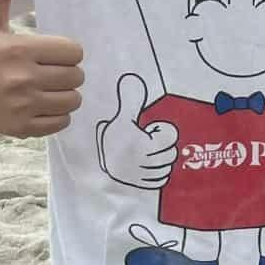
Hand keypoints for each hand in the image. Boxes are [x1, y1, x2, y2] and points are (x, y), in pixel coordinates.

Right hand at [0, 0, 83, 136]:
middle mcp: (23, 78)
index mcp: (19, 49)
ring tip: (47, 89)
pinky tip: (41, 106)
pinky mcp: (21, 127)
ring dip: (65, 95)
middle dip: (67, 73)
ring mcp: (22, 105)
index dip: (67, 53)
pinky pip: (62, 122)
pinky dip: (57, 116)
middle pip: (77, 76)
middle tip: (49, 72)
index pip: (74, 52)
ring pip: (73, 100)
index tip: (52, 55)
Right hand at [97, 73, 175, 187]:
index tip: (148, 131)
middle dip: (161, 146)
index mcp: (144, 145)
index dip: (161, 131)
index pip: (171, 135)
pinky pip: (161, 180)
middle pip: (172, 152)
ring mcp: (146, 176)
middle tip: (145, 143)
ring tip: (143, 155)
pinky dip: (156, 174)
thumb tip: (132, 77)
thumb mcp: (120, 120)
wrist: (92, 168)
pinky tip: (144, 168)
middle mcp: (147, 163)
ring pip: (167, 166)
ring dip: (159, 160)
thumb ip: (130, 100)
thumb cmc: (110, 141)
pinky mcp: (144, 187)